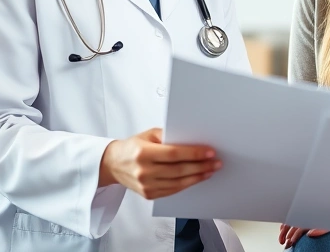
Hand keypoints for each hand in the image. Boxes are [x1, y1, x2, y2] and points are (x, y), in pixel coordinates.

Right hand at [98, 128, 220, 198]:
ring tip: (210, 170)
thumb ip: (168, 135)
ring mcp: (146, 185)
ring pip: (178, 183)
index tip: (209, 152)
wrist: (114, 164)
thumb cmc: (133, 147)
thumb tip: (191, 138)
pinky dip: (187, 184)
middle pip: (179, 170)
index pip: (174, 154)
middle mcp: (143, 171)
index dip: (194, 153)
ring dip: (198, 177)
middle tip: (215, 162)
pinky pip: (173, 190)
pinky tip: (197, 178)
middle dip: (201, 166)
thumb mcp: (148, 134)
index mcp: (142, 153)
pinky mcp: (149, 194)